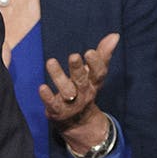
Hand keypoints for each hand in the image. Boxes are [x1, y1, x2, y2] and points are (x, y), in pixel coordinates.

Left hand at [38, 33, 118, 152]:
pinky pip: (53, 104)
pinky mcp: (57, 111)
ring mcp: (71, 103)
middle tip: (73, 56)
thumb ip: (103, 54)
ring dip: (58, 76)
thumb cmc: (85, 89)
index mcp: (93, 83)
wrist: (78, 122)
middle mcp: (83, 93)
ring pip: (66, 90)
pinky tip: (42, 87)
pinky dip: (47, 97)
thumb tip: (115, 35)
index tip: (89, 52)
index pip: (98, 74)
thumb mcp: (94, 74)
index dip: (95, 64)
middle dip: (77, 69)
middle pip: (81, 80)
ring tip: (50, 61)